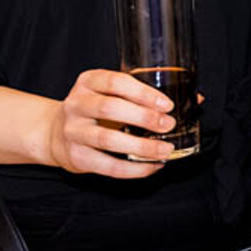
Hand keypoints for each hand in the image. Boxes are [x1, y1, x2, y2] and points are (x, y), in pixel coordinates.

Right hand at [40, 69, 178, 176]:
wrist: (55, 132)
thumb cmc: (96, 109)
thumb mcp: (113, 93)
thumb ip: (147, 94)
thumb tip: (196, 99)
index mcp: (88, 82)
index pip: (116, 82)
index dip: (143, 93)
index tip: (167, 104)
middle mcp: (76, 105)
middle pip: (110, 108)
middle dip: (144, 117)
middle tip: (169, 125)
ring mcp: (73, 132)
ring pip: (107, 139)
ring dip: (141, 146)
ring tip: (166, 150)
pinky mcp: (76, 157)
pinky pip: (107, 166)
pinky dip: (134, 169)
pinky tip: (153, 166)